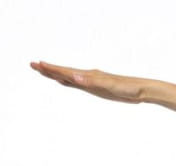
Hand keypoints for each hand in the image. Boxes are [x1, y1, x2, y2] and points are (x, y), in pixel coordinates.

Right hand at [29, 60, 147, 103]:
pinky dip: (69, 82)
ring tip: (44, 71)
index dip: (51, 69)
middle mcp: (89, 76)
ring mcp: (93, 82)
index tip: (37, 65)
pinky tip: (66, 81)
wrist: (142, 90)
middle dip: (49, 70)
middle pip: (64, 72)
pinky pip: (79, 84)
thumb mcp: (110, 86)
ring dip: (57, 75)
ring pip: (70, 77)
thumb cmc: (128, 88)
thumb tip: (75, 78)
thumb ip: (92, 82)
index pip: (66, 72)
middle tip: (33, 65)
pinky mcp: (98, 88)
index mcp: (89, 76)